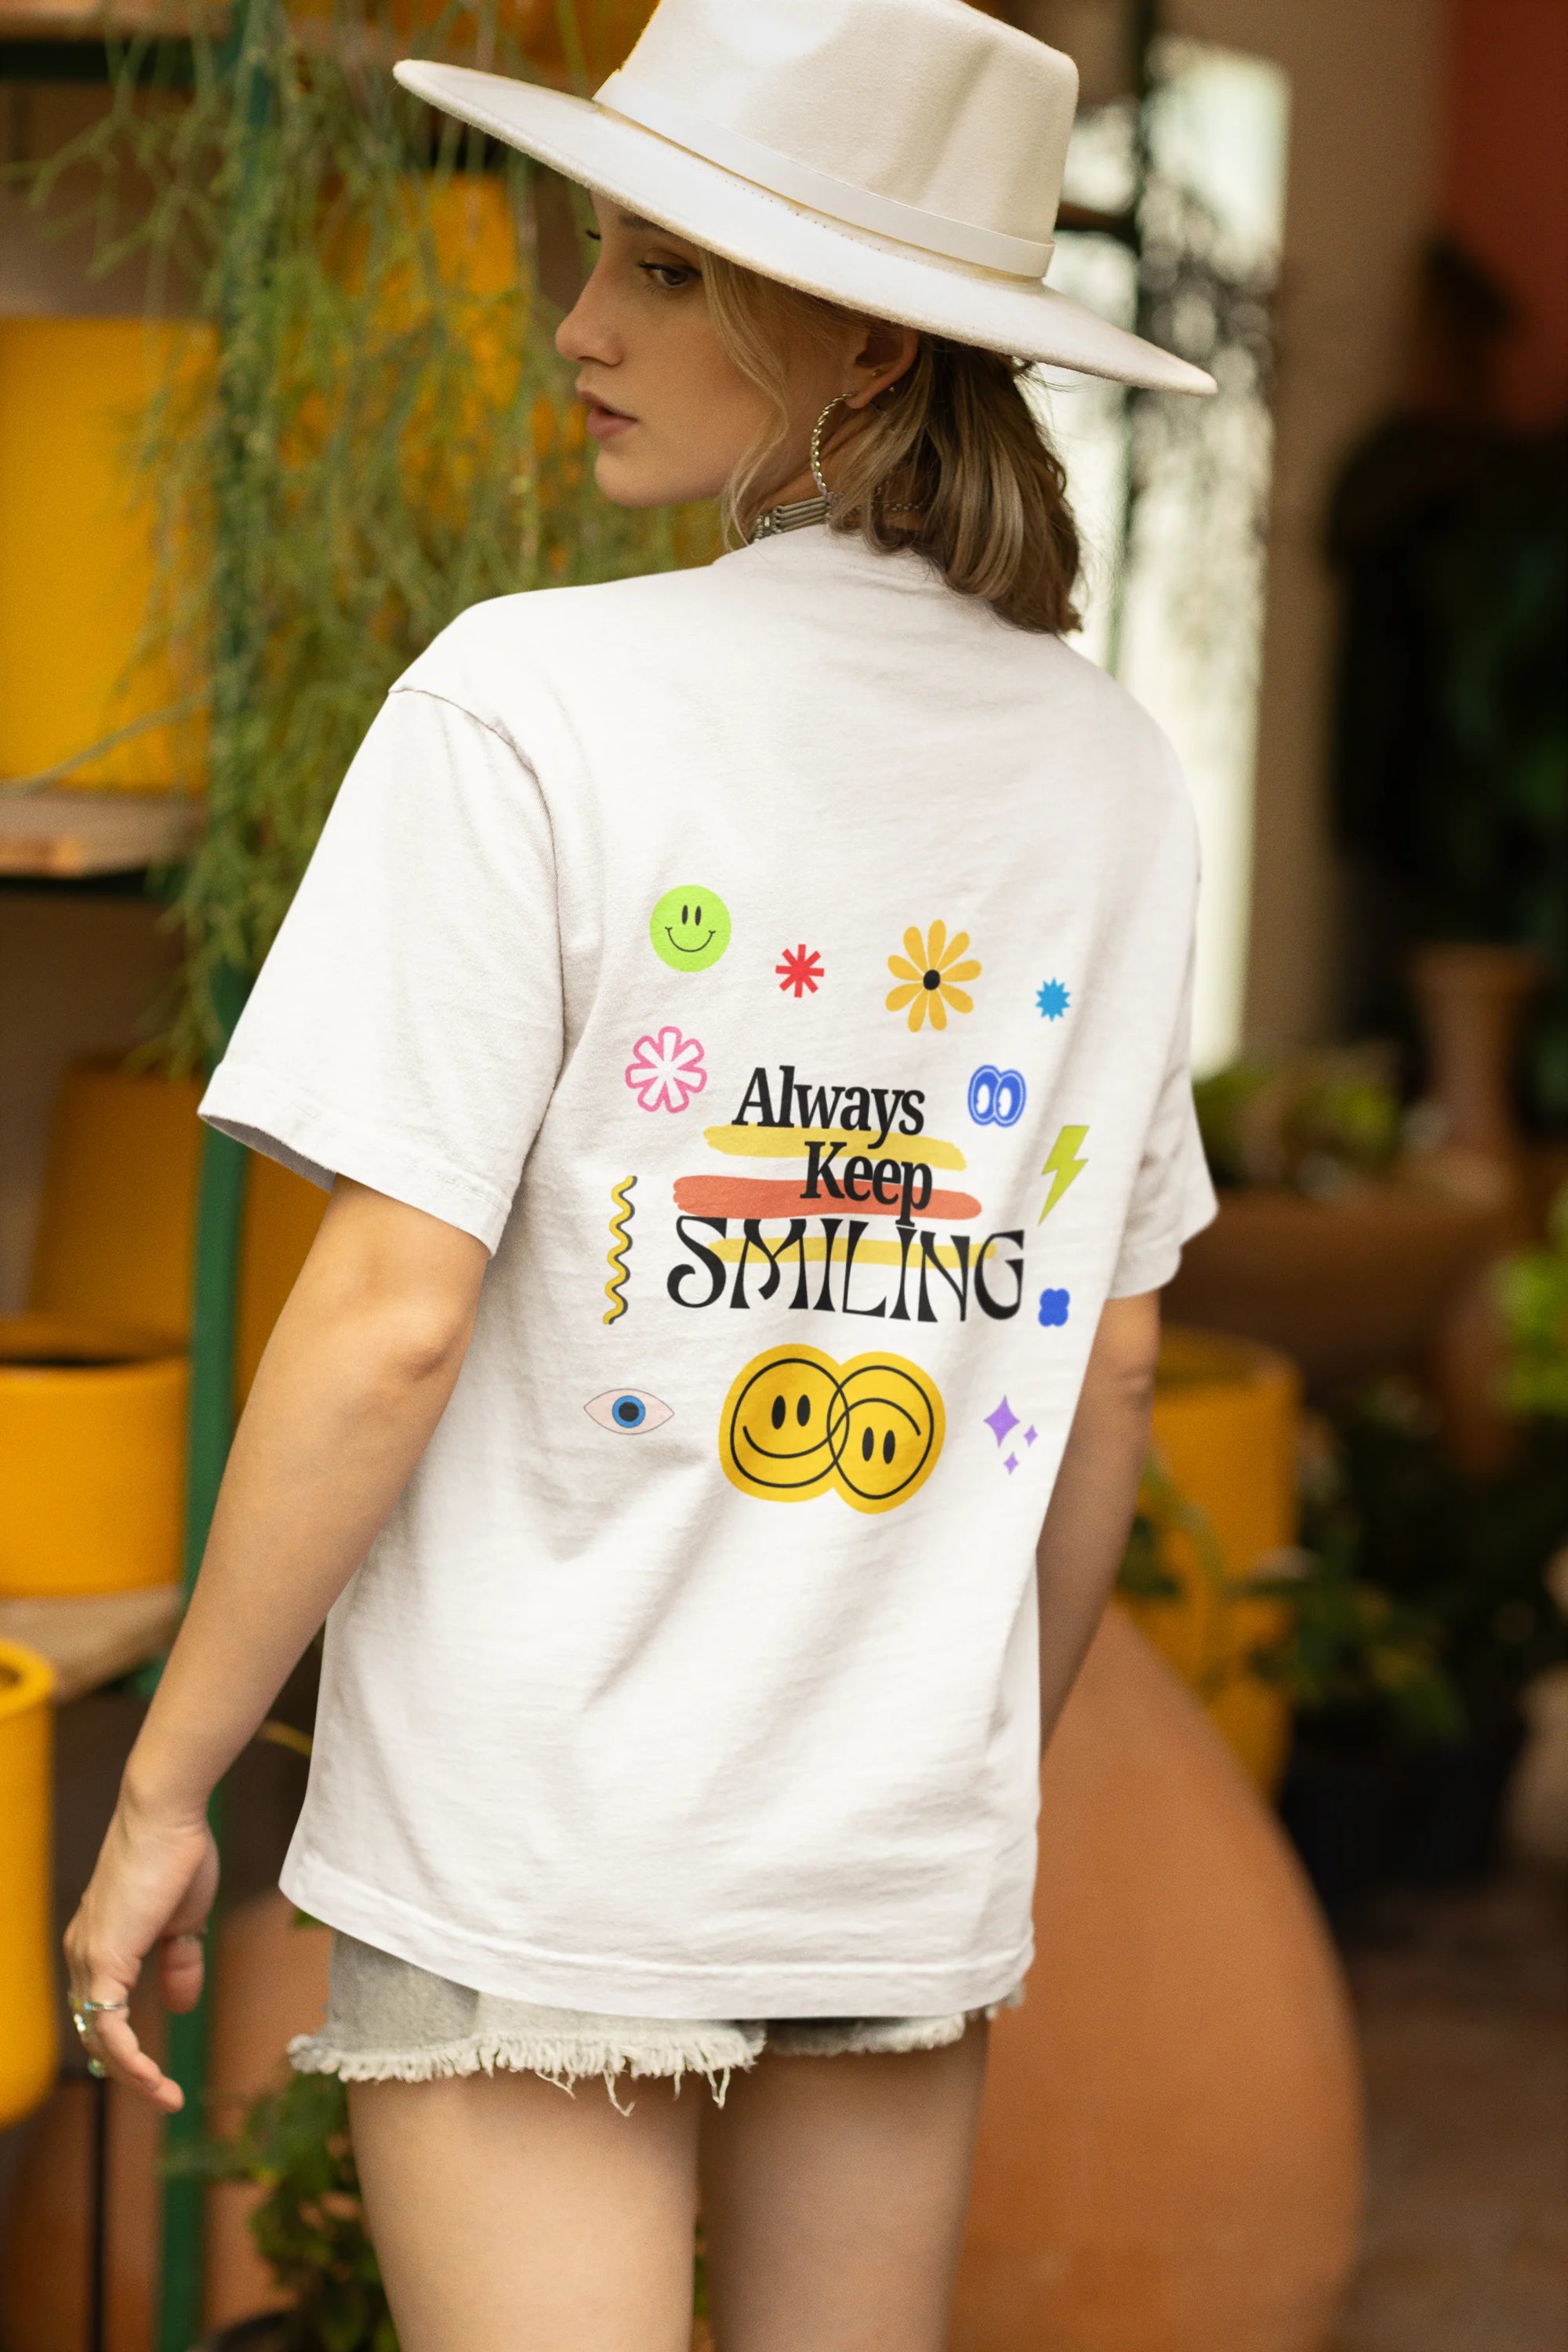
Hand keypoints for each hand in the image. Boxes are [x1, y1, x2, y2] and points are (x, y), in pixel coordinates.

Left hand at [63, 1800, 219, 2111]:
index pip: (102, 2013)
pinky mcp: (103, 1959)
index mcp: (98, 1946)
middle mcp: (82, 1957)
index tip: (155, 2075)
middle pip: (95, 2035)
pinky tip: (153, 2078)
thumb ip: (178, 1963)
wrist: (167, 1816)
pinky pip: (110, 2026)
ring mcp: (88, 1959)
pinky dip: (130, 2060)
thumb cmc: (177, 1855)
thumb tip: (181, 2006)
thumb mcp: (183, 1920)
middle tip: (164, 2095)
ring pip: (99, 2038)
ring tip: (165, 2096)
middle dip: (128, 2073)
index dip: (125, 2048)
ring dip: (132, 2076)